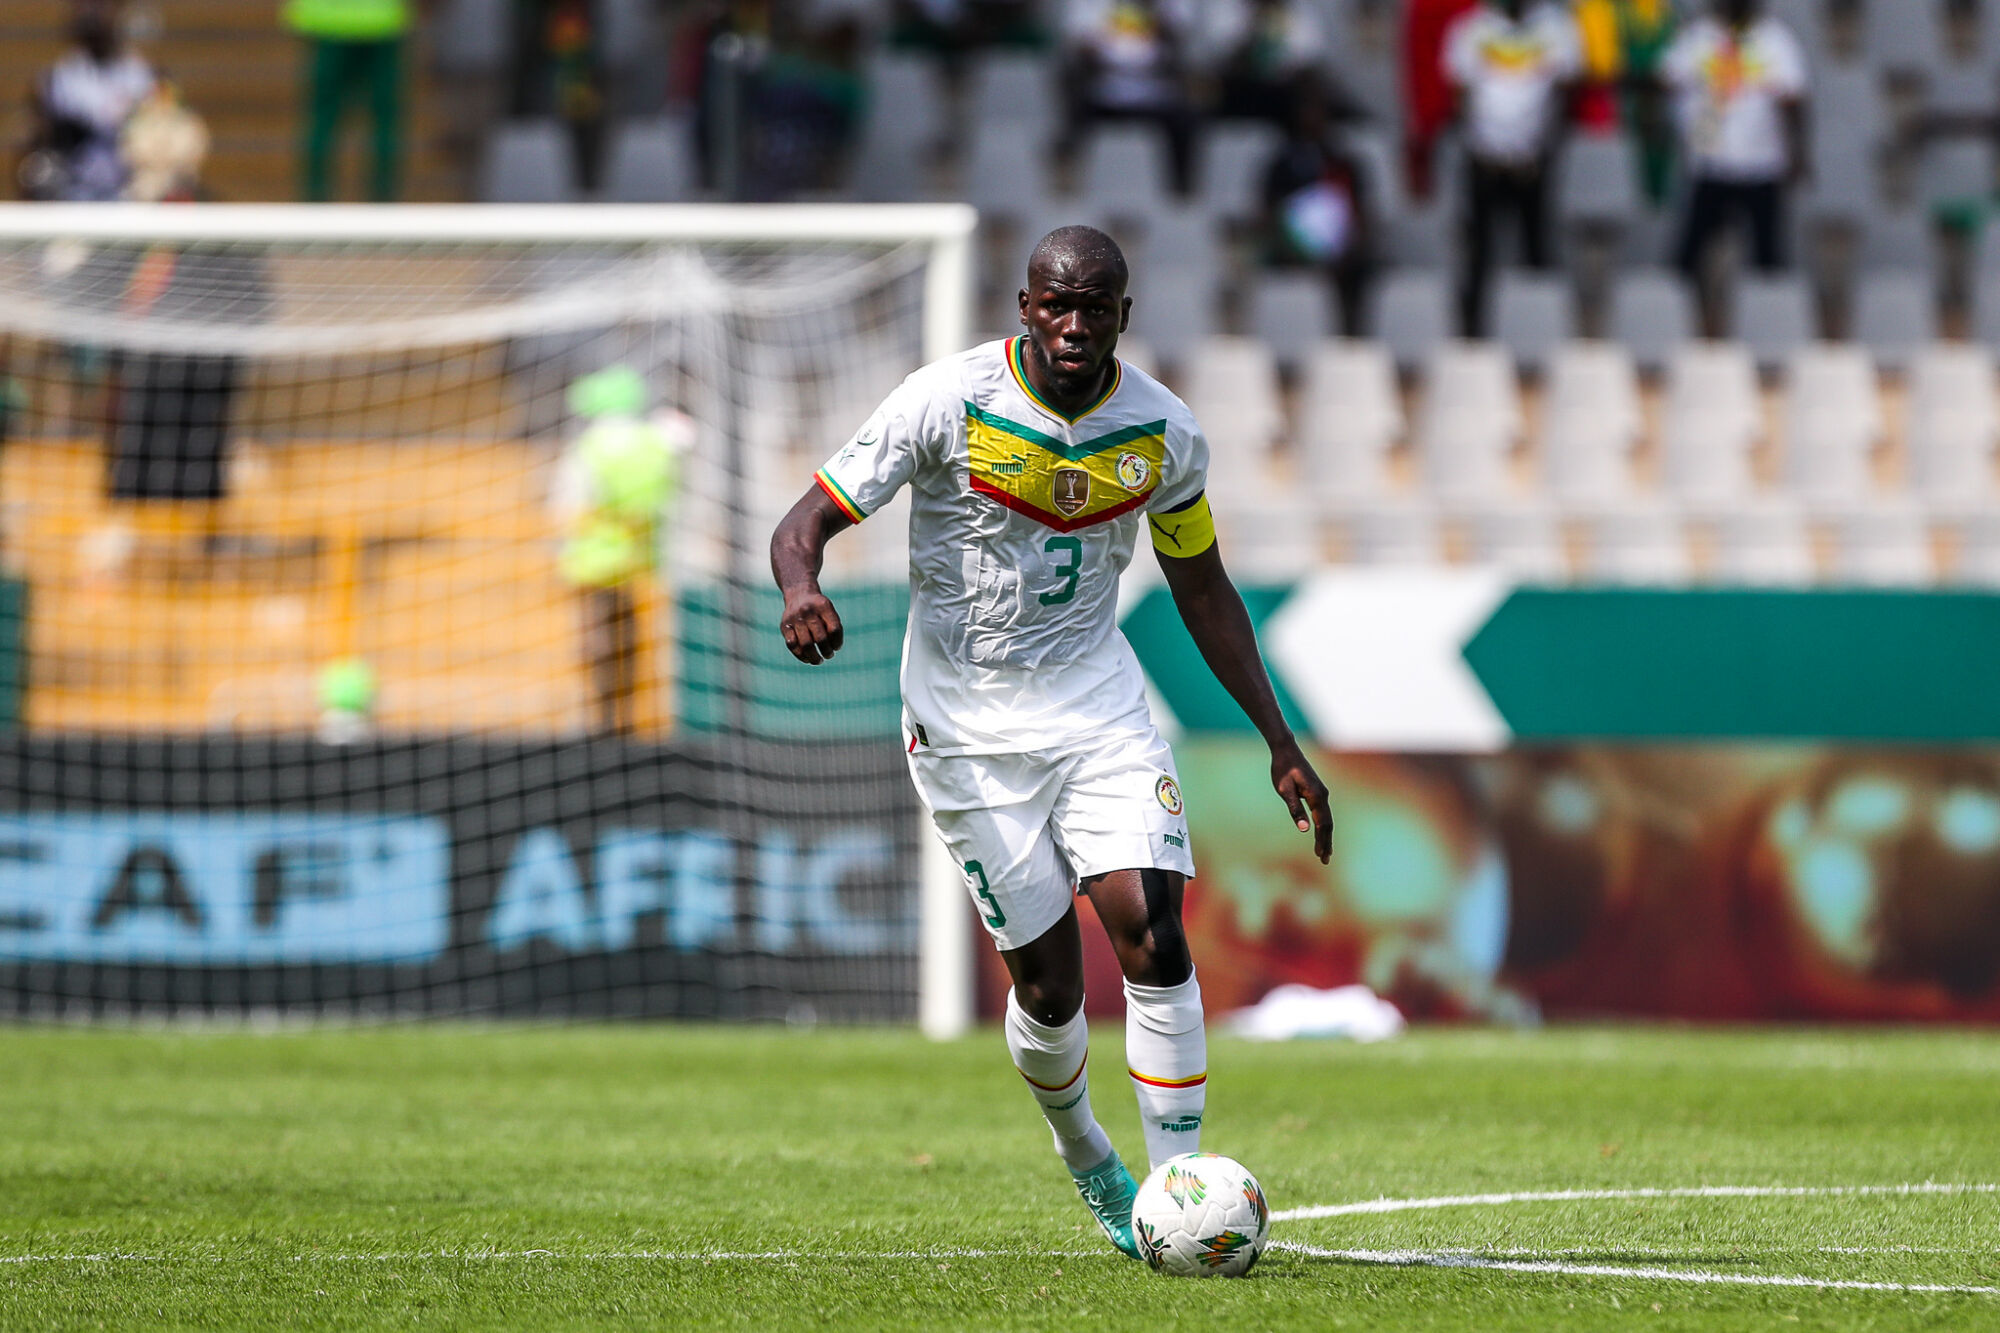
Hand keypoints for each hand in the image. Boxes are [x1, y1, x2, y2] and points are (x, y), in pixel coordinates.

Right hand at [780, 586, 843, 664]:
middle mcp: (808, 611)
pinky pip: (792, 645)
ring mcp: (794, 618)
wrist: (799, 594)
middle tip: (829, 656)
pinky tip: (807, 659)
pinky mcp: (784, 626)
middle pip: (820, 638)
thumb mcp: (829, 611)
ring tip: (819, 661)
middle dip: (827, 651)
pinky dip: (800, 655)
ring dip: (814, 657)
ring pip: (806, 644)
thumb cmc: (819, 608)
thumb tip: (833, 648)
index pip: (834, 629)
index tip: (837, 648)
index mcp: (823, 606)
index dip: (837, 642)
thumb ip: (833, 626)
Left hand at [1270, 736, 1332, 865]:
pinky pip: (1323, 812)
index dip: (1322, 841)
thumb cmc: (1282, 769)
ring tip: (1324, 852)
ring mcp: (1321, 793)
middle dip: (1326, 842)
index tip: (1320, 856)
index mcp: (1316, 796)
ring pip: (1327, 818)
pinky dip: (1323, 826)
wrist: (1286, 750)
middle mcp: (1323, 795)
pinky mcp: (1317, 792)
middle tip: (1324, 860)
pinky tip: (1320, 833)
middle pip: (1328, 823)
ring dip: (1326, 836)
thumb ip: (1295, 809)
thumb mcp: (1284, 790)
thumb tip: (1304, 829)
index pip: (1323, 824)